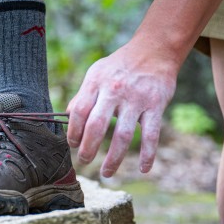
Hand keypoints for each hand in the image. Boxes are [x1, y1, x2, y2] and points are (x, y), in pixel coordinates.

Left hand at [66, 41, 176, 176]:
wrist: (155, 50)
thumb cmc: (121, 65)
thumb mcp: (97, 73)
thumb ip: (83, 95)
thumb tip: (68, 116)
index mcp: (96, 82)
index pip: (79, 112)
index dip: (73, 132)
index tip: (73, 145)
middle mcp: (115, 90)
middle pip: (97, 125)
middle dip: (88, 148)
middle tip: (84, 161)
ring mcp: (136, 99)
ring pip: (122, 135)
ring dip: (113, 158)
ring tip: (106, 173)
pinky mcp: (156, 105)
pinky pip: (151, 134)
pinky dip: (148, 154)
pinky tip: (143, 169)